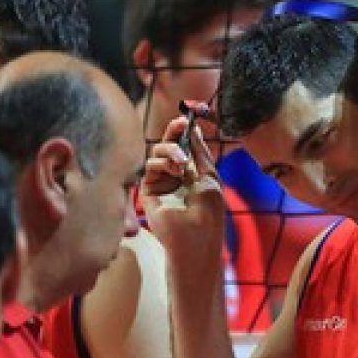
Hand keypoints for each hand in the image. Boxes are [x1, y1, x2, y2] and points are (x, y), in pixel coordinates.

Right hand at [139, 112, 224, 251]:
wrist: (195, 239)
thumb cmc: (208, 213)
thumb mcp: (210, 177)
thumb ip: (200, 153)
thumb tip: (193, 128)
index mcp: (193, 174)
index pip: (186, 148)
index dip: (186, 133)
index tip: (189, 119)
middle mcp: (175, 177)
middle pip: (169, 146)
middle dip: (174, 132)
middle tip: (180, 123)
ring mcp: (161, 184)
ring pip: (157, 153)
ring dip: (170, 150)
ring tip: (182, 162)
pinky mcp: (147, 191)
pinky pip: (148, 168)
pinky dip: (161, 164)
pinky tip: (174, 171)